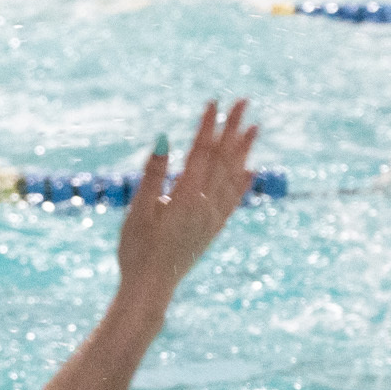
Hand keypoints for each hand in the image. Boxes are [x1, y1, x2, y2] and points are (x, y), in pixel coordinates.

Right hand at [117, 101, 257, 310]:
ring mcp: (212, 219)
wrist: (150, 287)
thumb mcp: (138, 210)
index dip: (208, 126)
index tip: (215, 102)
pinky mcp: (213, 230)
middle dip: (232, 129)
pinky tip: (250, 170)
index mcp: (185, 198)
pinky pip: (234, 201)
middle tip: (244, 102)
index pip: (201, 152)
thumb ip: (152, 174)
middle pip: (223, 159)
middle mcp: (205, 206)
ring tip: (254, 128)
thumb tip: (164, 139)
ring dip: (243, 150)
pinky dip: (243, 183)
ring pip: (233, 177)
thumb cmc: (136, 250)